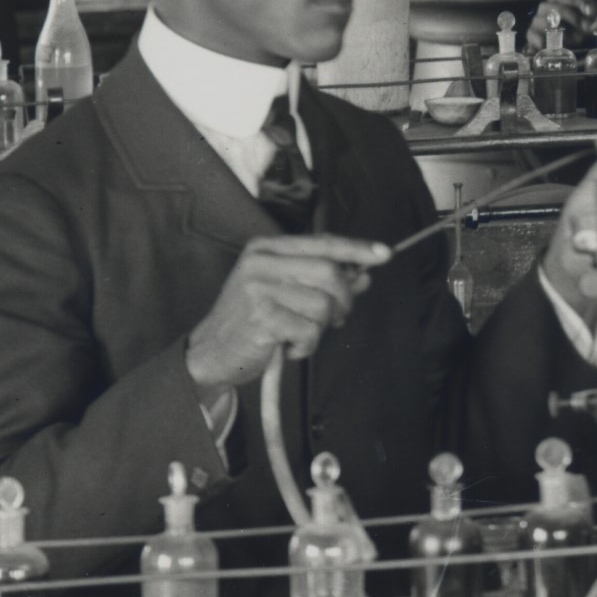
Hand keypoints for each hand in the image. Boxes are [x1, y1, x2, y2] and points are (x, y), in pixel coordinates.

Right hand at [180, 232, 384, 399]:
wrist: (211, 353)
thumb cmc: (251, 322)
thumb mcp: (284, 294)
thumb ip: (321, 282)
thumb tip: (363, 277)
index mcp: (265, 249)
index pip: (321, 243)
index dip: (356, 249)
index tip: (384, 254)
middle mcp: (260, 263)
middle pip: (329, 272)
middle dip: (342, 300)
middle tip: (335, 318)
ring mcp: (259, 289)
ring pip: (322, 304)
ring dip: (320, 328)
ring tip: (298, 334)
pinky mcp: (262, 317)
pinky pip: (310, 330)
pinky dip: (306, 346)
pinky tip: (287, 347)